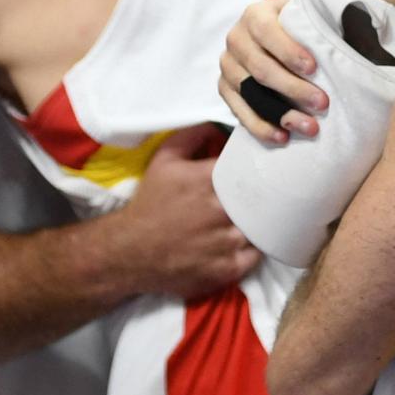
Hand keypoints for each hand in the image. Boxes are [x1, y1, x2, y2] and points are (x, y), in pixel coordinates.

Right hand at [118, 124, 258, 297]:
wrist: (129, 251)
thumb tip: (218, 125)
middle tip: (265, 195)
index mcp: (210, 180)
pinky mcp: (227, 268)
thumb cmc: (150, 204)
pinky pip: (257, 255)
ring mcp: (226, 242)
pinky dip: (254, 248)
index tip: (262, 171)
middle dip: (264, 197)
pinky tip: (246, 241)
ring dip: (260, 223)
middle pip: (262, 199)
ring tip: (256, 219)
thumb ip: (192, 136)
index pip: (251, 168)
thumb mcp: (164, 160)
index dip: (259, 169)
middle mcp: (221, 211)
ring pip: (262, 228)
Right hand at [217, 0, 327, 143]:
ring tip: (310, 127)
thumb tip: (365, 37)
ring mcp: (227, 65)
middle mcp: (236, 38)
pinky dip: (260, 126)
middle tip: (323, 104)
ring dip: (280, 113)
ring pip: (250, 92)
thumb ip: (328, 23)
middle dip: (293, 88)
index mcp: (255, 15)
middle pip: (260, 68)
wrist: (275, 37)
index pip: (267, 32)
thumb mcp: (310, 16)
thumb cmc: (302, 28)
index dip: (289, 51)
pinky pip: (239, 112)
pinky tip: (284, 136)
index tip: (315, 69)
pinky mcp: (224, 88)